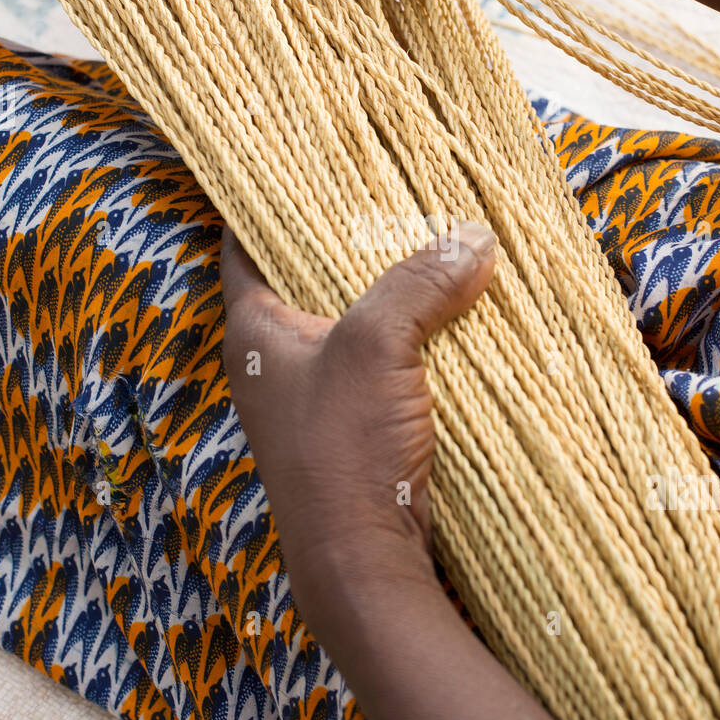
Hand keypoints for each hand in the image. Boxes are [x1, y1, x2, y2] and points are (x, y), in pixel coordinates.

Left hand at [219, 222, 495, 635]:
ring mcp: (318, 393)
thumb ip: (418, 284)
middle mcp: (278, 357)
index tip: (311, 154)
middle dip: (353, 236)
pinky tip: (456, 310)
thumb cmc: (342, 453)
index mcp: (253, 329)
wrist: (362, 565)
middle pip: (309, 275)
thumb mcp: (375, 349)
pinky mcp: (358, 424)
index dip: (270, 193)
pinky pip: (385, 358)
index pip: (245, 240)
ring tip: (438, 236)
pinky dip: (415, 332)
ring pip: (354, 317)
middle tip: (399, 186)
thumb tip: (474, 239)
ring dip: (393, 288)